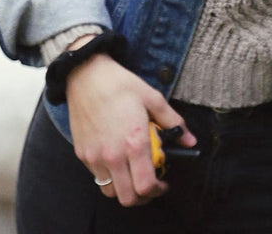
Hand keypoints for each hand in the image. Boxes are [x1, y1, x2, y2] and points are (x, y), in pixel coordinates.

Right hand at [65, 53, 197, 206]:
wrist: (86, 74)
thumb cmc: (120, 84)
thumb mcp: (153, 98)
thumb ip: (173, 122)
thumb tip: (189, 140)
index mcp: (134, 142)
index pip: (146, 185)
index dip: (158, 190)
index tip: (164, 183)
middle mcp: (113, 155)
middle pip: (128, 197)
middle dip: (143, 196)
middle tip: (150, 183)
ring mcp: (95, 157)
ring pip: (110, 192)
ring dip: (124, 188)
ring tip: (133, 173)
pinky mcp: (82, 154)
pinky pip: (97, 177)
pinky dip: (109, 176)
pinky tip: (117, 159)